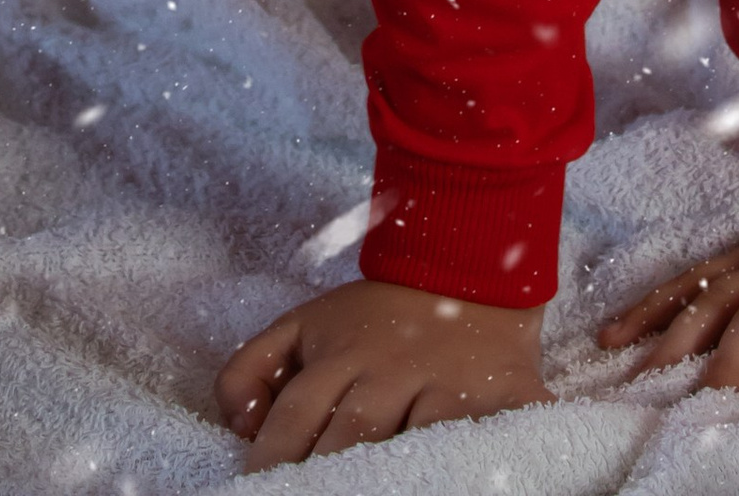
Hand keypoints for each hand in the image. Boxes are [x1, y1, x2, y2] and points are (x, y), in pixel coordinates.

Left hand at [216, 277, 547, 466]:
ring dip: (386, 474)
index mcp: (343, 352)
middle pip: (352, 433)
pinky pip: (483, 437)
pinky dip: (469, 457)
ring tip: (365, 493)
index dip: (274, 457)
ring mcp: (447, 384)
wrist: (469, 266)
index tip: (258, 488)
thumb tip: (239, 424)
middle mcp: (393, 368)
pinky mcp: (499, 398)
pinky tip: (446, 474)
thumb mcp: (305, 324)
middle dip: (326, 475)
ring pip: (411, 441)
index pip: (298, 412)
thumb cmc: (376, 315)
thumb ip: (253, 365)